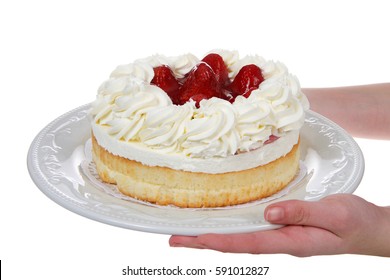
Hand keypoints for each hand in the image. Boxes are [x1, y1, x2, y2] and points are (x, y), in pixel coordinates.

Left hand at [169, 194, 389, 256]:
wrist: (369, 228)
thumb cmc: (355, 222)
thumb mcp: (333, 214)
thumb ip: (301, 214)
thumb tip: (269, 214)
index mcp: (292, 242)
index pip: (249, 244)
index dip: (221, 241)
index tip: (196, 239)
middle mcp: (281, 241)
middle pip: (236, 244)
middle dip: (205, 242)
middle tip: (175, 240)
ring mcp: (281, 236)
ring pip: (241, 237)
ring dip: (214, 235)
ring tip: (187, 233)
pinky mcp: (283, 228)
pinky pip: (252, 229)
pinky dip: (232, 227)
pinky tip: (223, 223)